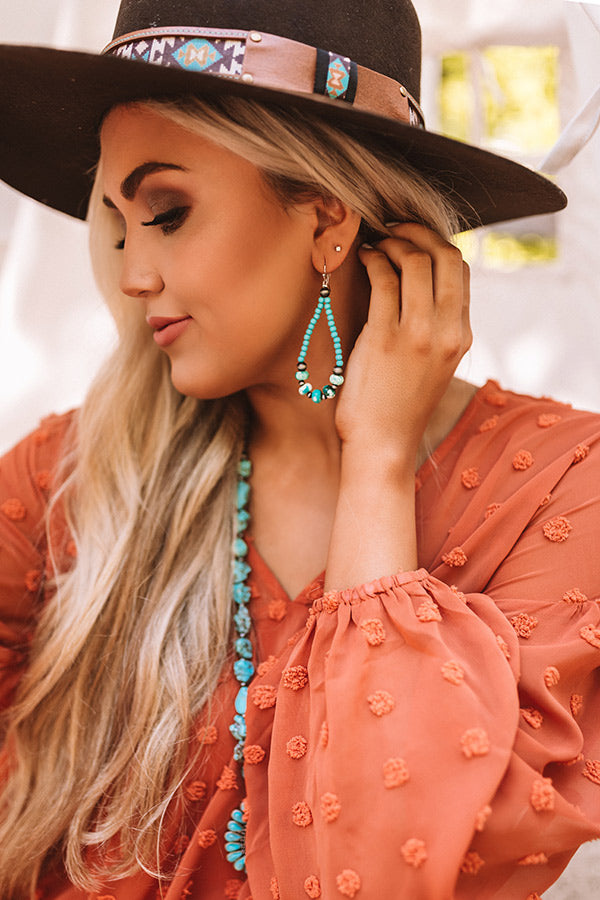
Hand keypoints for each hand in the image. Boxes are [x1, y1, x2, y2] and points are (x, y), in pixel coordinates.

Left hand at [335, 223, 470, 468]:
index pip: (461, 270)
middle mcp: (447, 331)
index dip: (437, 244)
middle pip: (445, 256)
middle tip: (393, 229)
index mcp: (462, 335)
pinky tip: (363, 260)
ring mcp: (417, 334)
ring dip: (393, 241)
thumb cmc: (399, 405)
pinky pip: (384, 279)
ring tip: (375, 244)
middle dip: (418, 232)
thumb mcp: (433, 365)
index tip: (413, 238)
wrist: (383, 445)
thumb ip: (436, 328)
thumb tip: (422, 287)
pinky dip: (373, 259)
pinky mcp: (385, 338)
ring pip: (415, 261)